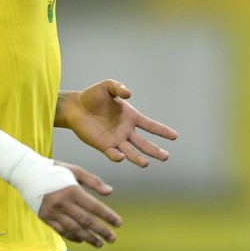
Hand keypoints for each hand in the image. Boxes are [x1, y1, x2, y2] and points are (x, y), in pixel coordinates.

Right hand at [38, 161, 120, 246]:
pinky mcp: (45, 217)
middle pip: (86, 221)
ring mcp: (53, 212)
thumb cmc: (54, 170)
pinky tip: (82, 240)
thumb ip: (93, 181)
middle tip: (113, 238)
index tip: (118, 223)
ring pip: (74, 229)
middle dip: (101, 231)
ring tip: (100, 243)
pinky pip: (61, 231)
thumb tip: (110, 192)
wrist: (26, 173)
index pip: (94, 206)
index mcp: (71, 190)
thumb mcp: (74, 170)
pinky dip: (73, 237)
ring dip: (88, 238)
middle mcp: (62, 203)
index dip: (107, 216)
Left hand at [59, 80, 177, 166]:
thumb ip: (118, 88)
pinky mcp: (103, 146)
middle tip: (166, 157)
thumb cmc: (92, 96)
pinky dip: (117, 157)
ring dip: (138, 158)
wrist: (74, 107)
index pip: (150, 125)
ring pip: (131, 152)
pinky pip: (113, 154)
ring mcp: (115, 140)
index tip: (175, 136)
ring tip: (146, 163)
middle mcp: (126, 131)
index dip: (162, 131)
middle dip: (155, 150)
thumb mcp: (107, 86)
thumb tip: (129, 93)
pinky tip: (121, 156)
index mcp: (130, 117)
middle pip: (144, 143)